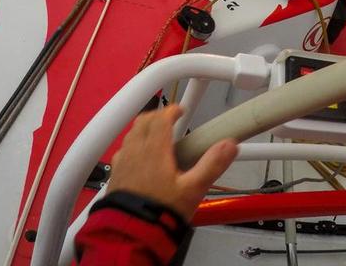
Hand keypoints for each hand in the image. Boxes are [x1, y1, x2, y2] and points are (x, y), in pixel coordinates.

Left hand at [106, 104, 238, 221]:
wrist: (131, 234)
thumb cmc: (162, 211)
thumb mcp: (193, 189)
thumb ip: (212, 165)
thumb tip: (229, 145)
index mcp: (154, 149)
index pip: (161, 118)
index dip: (172, 110)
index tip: (181, 111)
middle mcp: (135, 151)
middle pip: (143, 120)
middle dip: (158, 116)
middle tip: (171, 121)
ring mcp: (123, 162)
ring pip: (132, 134)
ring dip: (144, 129)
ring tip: (158, 137)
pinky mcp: (116, 175)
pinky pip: (123, 150)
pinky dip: (133, 145)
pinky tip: (141, 158)